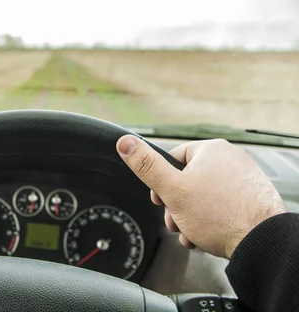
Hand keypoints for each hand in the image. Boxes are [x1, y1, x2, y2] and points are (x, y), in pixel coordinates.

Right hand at [116, 136, 285, 258]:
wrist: (260, 243)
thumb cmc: (221, 216)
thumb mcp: (172, 190)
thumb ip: (146, 166)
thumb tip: (125, 143)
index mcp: (212, 149)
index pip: (173, 158)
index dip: (162, 182)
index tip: (161, 199)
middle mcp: (231, 159)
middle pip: (188, 179)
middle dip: (176, 205)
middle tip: (176, 221)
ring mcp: (244, 178)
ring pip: (204, 195)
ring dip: (190, 216)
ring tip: (191, 232)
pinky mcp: (252, 197)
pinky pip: (222, 204)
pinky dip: (210, 219)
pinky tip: (205, 235)